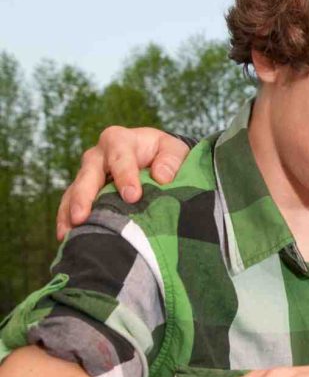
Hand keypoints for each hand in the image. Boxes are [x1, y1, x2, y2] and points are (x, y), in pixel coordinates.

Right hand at [56, 126, 186, 239]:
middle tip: (82, 217)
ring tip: (68, 233)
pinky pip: (69, 204)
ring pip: (74, 191)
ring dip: (70, 212)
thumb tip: (161, 177)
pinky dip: (66, 219)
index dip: (125, 176)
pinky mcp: (82, 191)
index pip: (120, 157)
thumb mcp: (174, 149)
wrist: (153, 156)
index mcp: (120, 140)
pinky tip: (66, 236)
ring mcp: (87, 174)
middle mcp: (98, 156)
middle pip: (88, 175)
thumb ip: (171, 160)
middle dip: (84, 196)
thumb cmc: (163, 153)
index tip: (132, 197)